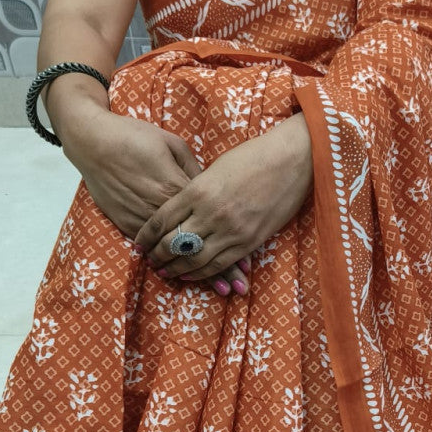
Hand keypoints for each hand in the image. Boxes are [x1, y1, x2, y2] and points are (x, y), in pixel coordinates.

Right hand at [59, 105, 251, 293]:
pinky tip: (183, 276)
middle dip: (220, 268)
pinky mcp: (127, 221)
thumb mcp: (173, 146)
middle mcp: (163, 209)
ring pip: (176, 252)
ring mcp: (144, 218)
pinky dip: (169, 262)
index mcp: (179, 188)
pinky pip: (153, 249)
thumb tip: (211, 189)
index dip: (230, 243)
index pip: (212, 223)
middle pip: (197, 243)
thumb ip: (194, 171)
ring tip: (218, 290)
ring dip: (198, 272)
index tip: (247, 264)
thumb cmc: (136, 137)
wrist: (93, 141)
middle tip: (237, 287)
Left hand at [134, 113, 312, 283]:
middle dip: (158, 255)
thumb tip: (183, 208)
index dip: (146, 236)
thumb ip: (197, 190)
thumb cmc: (254, 156)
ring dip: (175, 268)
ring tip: (164, 272)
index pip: (161, 220)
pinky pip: (218, 263)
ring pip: (193, 259)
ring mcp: (231, 230)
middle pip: (173, 243)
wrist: (292, 160)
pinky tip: (189, 274)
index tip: (139, 244)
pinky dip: (200, 272)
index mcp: (197, 190)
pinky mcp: (249, 241)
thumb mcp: (216, 168)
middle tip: (150, 261)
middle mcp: (210, 213)